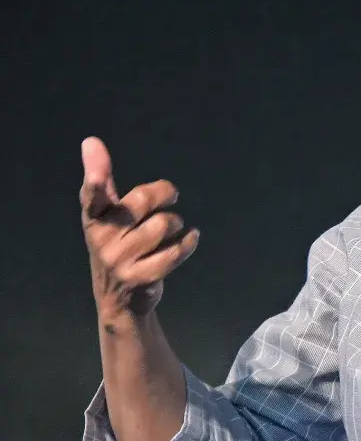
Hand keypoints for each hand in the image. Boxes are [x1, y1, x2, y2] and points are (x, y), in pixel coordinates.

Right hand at [80, 137, 199, 321]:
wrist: (118, 299)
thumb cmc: (116, 243)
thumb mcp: (106, 215)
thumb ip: (103, 180)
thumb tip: (90, 141)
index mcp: (94, 218)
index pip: (92, 197)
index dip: (95, 183)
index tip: (97, 174)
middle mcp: (102, 239)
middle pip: (143, 201)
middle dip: (164, 194)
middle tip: (171, 196)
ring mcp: (119, 261)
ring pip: (163, 225)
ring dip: (177, 222)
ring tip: (174, 227)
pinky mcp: (140, 278)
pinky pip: (174, 251)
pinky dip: (188, 242)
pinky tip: (191, 238)